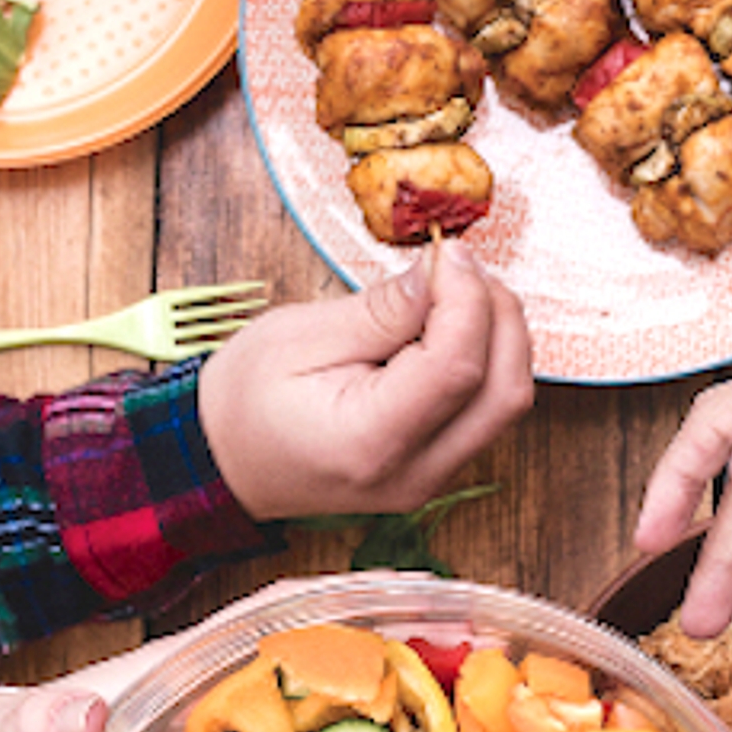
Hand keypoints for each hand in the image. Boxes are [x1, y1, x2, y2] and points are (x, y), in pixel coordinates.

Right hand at [197, 245, 534, 522]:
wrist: (225, 464)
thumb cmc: (246, 402)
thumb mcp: (296, 337)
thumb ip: (379, 311)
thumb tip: (440, 274)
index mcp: (369, 441)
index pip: (458, 368)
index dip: (468, 300)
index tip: (449, 252)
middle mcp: (415, 473)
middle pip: (504, 392)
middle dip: (499, 315)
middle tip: (461, 266)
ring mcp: (432, 479)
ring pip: (506, 404)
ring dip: (499, 337)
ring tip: (456, 291)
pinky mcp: (439, 468)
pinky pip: (487, 412)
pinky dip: (486, 362)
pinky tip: (450, 327)